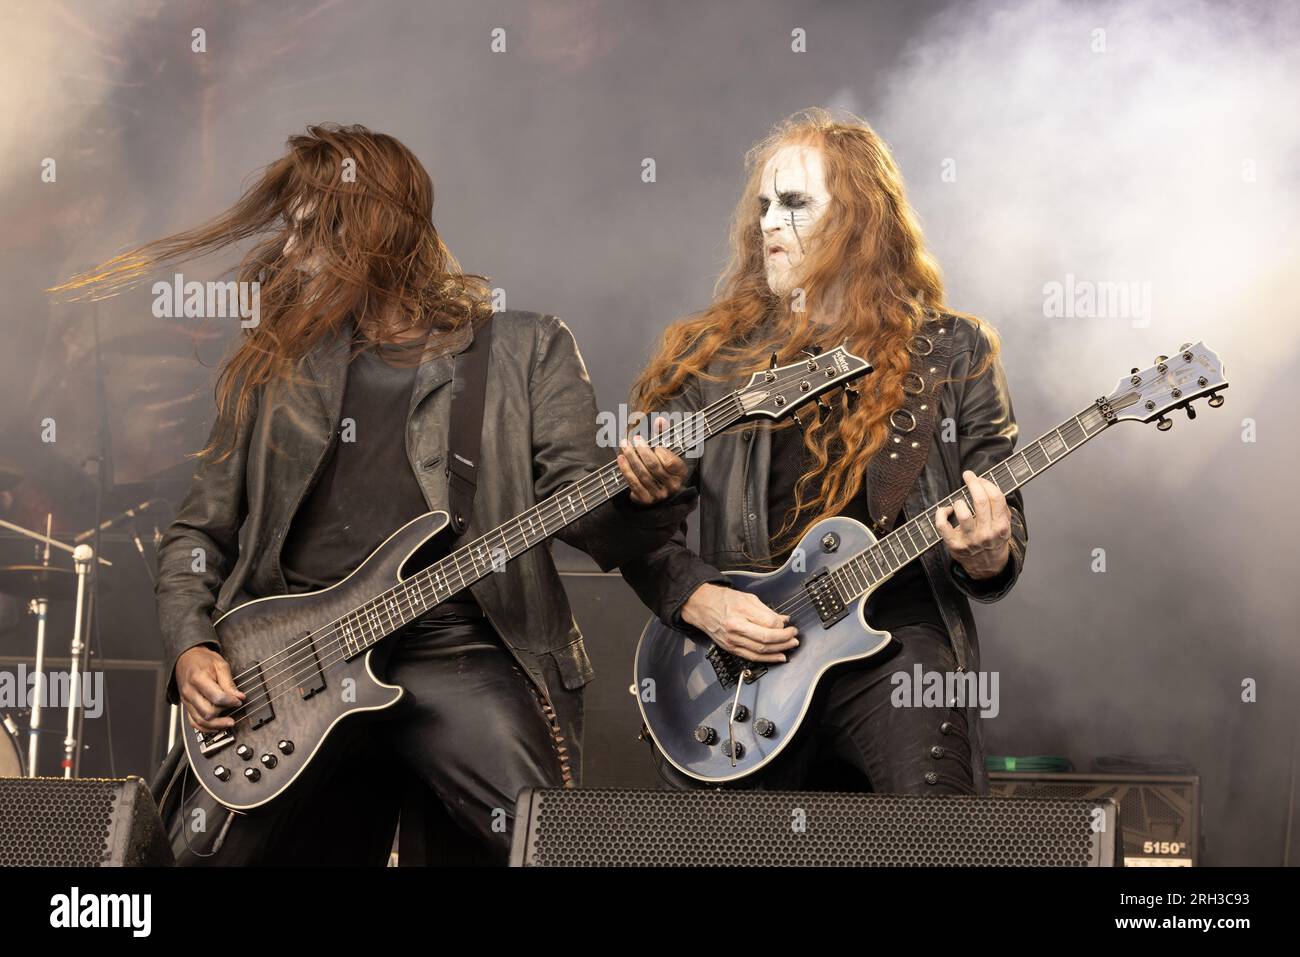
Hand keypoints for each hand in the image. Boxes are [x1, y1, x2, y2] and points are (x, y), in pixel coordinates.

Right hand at [176, 645, 244, 731]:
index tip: (239, 701)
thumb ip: (229, 682)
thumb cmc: (203, 660)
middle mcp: (190, 692)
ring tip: (229, 722)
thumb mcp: (220, 665)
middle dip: (224, 714)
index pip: (216, 697)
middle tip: (235, 710)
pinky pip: (193, 722)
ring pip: (200, 721)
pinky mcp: (186, 706)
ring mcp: (186, 700)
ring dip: (216, 725)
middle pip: (207, 712)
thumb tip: (239, 697)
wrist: (186, 658)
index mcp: (198, 679)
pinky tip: (216, 726)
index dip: (230, 701)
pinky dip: (205, 728)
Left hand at [618, 415, 688, 504]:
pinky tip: (621, 460)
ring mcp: (659, 495)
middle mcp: (672, 486)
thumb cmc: (662, 466)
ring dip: (631, 458)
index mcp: (681, 473)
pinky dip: (626, 470)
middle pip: (654, 467)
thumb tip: (660, 420)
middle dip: (642, 451)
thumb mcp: (667, 450)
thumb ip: (664, 435)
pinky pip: (634, 484)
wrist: (657, 489)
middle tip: (635, 440)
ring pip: (643, 474)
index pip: (670, 462)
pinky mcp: (646, 500)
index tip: (655, 445)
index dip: (661, 452)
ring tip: (624, 446)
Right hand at [681, 583, 798, 662]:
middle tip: (794, 636)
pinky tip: (779, 657)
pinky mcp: (730, 649)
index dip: (782, 626)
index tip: (788, 625)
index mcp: (740, 611)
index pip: (768, 623)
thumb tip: (783, 620)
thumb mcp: (747, 598)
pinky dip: (768, 659)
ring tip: (791, 646)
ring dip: (779, 650)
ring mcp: (732, 640)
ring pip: (760, 650)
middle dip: (784, 639)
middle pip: (766, 638)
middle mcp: (735, 627)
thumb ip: (766, 611)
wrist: (701, 606)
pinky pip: (752, 657)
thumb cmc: (723, 600)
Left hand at [934, 469, 1011, 579]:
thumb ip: (999, 507)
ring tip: (959, 502)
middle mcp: (986, 533)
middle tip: (968, 475)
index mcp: (1001, 527)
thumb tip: (987, 484)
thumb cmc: (993, 539)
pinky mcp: (954, 545)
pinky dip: (941, 513)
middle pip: (980, 501)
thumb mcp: (1004, 526)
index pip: (996, 498)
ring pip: (962, 513)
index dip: (986, 483)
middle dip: (973, 483)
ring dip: (958, 501)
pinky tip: (945, 510)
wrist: (987, 566)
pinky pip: (942, 525)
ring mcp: (970, 540)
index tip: (980, 478)